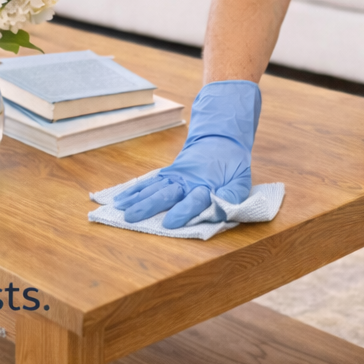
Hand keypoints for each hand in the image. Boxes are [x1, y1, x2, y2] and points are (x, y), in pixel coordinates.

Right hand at [112, 80, 260, 228]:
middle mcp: (186, 181)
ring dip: (136, 199)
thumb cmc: (232, 166)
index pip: (193, 200)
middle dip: (148, 206)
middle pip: (165, 194)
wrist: (219, 140)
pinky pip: (149, 183)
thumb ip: (233, 195)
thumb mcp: (242, 180)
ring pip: (153, 188)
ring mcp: (174, 176)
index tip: (169, 223)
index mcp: (206, 184)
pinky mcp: (167, 174)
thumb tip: (222, 208)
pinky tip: (121, 199)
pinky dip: (134, 190)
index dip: (182, 212)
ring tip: (122, 210)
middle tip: (132, 217)